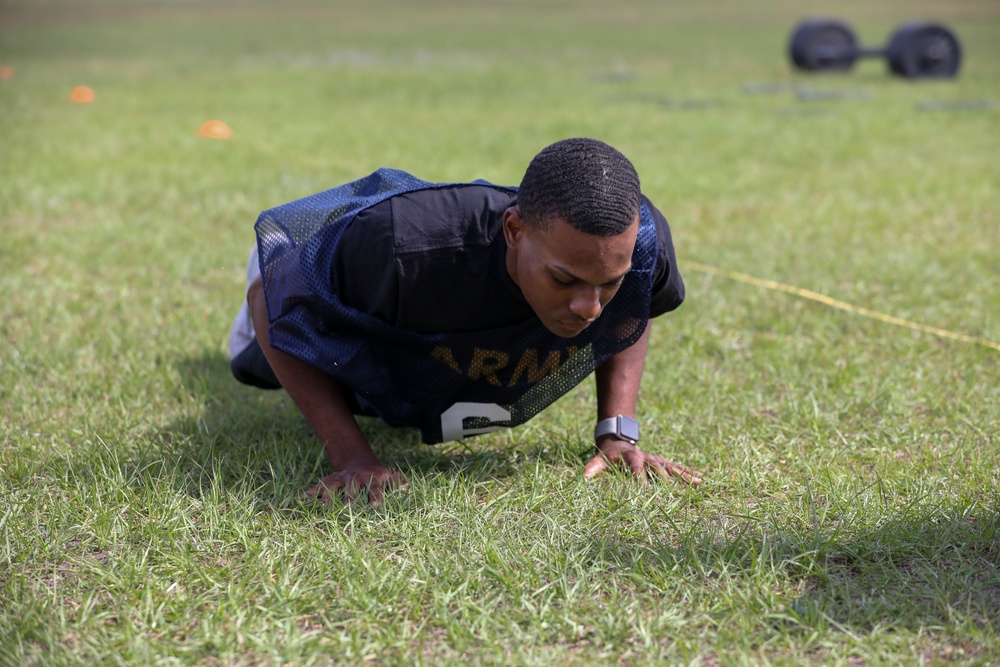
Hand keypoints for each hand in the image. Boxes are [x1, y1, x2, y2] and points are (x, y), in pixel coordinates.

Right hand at [306, 464, 408, 506]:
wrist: (361, 463)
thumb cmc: (380, 476)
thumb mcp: (391, 476)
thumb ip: (399, 481)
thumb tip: (406, 488)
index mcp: (374, 479)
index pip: (376, 488)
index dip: (376, 495)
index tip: (375, 504)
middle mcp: (357, 478)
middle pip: (353, 487)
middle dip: (350, 497)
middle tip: (348, 507)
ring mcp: (343, 479)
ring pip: (334, 485)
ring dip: (329, 494)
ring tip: (324, 505)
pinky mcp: (333, 480)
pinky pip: (322, 484)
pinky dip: (314, 491)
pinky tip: (305, 497)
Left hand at [583, 438, 701, 484]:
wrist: (618, 441)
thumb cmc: (608, 454)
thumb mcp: (599, 458)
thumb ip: (593, 467)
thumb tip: (584, 476)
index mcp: (632, 457)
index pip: (636, 468)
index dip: (639, 477)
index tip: (643, 489)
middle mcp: (647, 457)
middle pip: (657, 468)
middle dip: (665, 479)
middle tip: (674, 490)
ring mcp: (656, 459)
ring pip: (671, 468)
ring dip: (684, 475)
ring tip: (698, 482)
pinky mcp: (662, 462)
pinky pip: (676, 467)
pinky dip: (688, 472)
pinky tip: (701, 478)